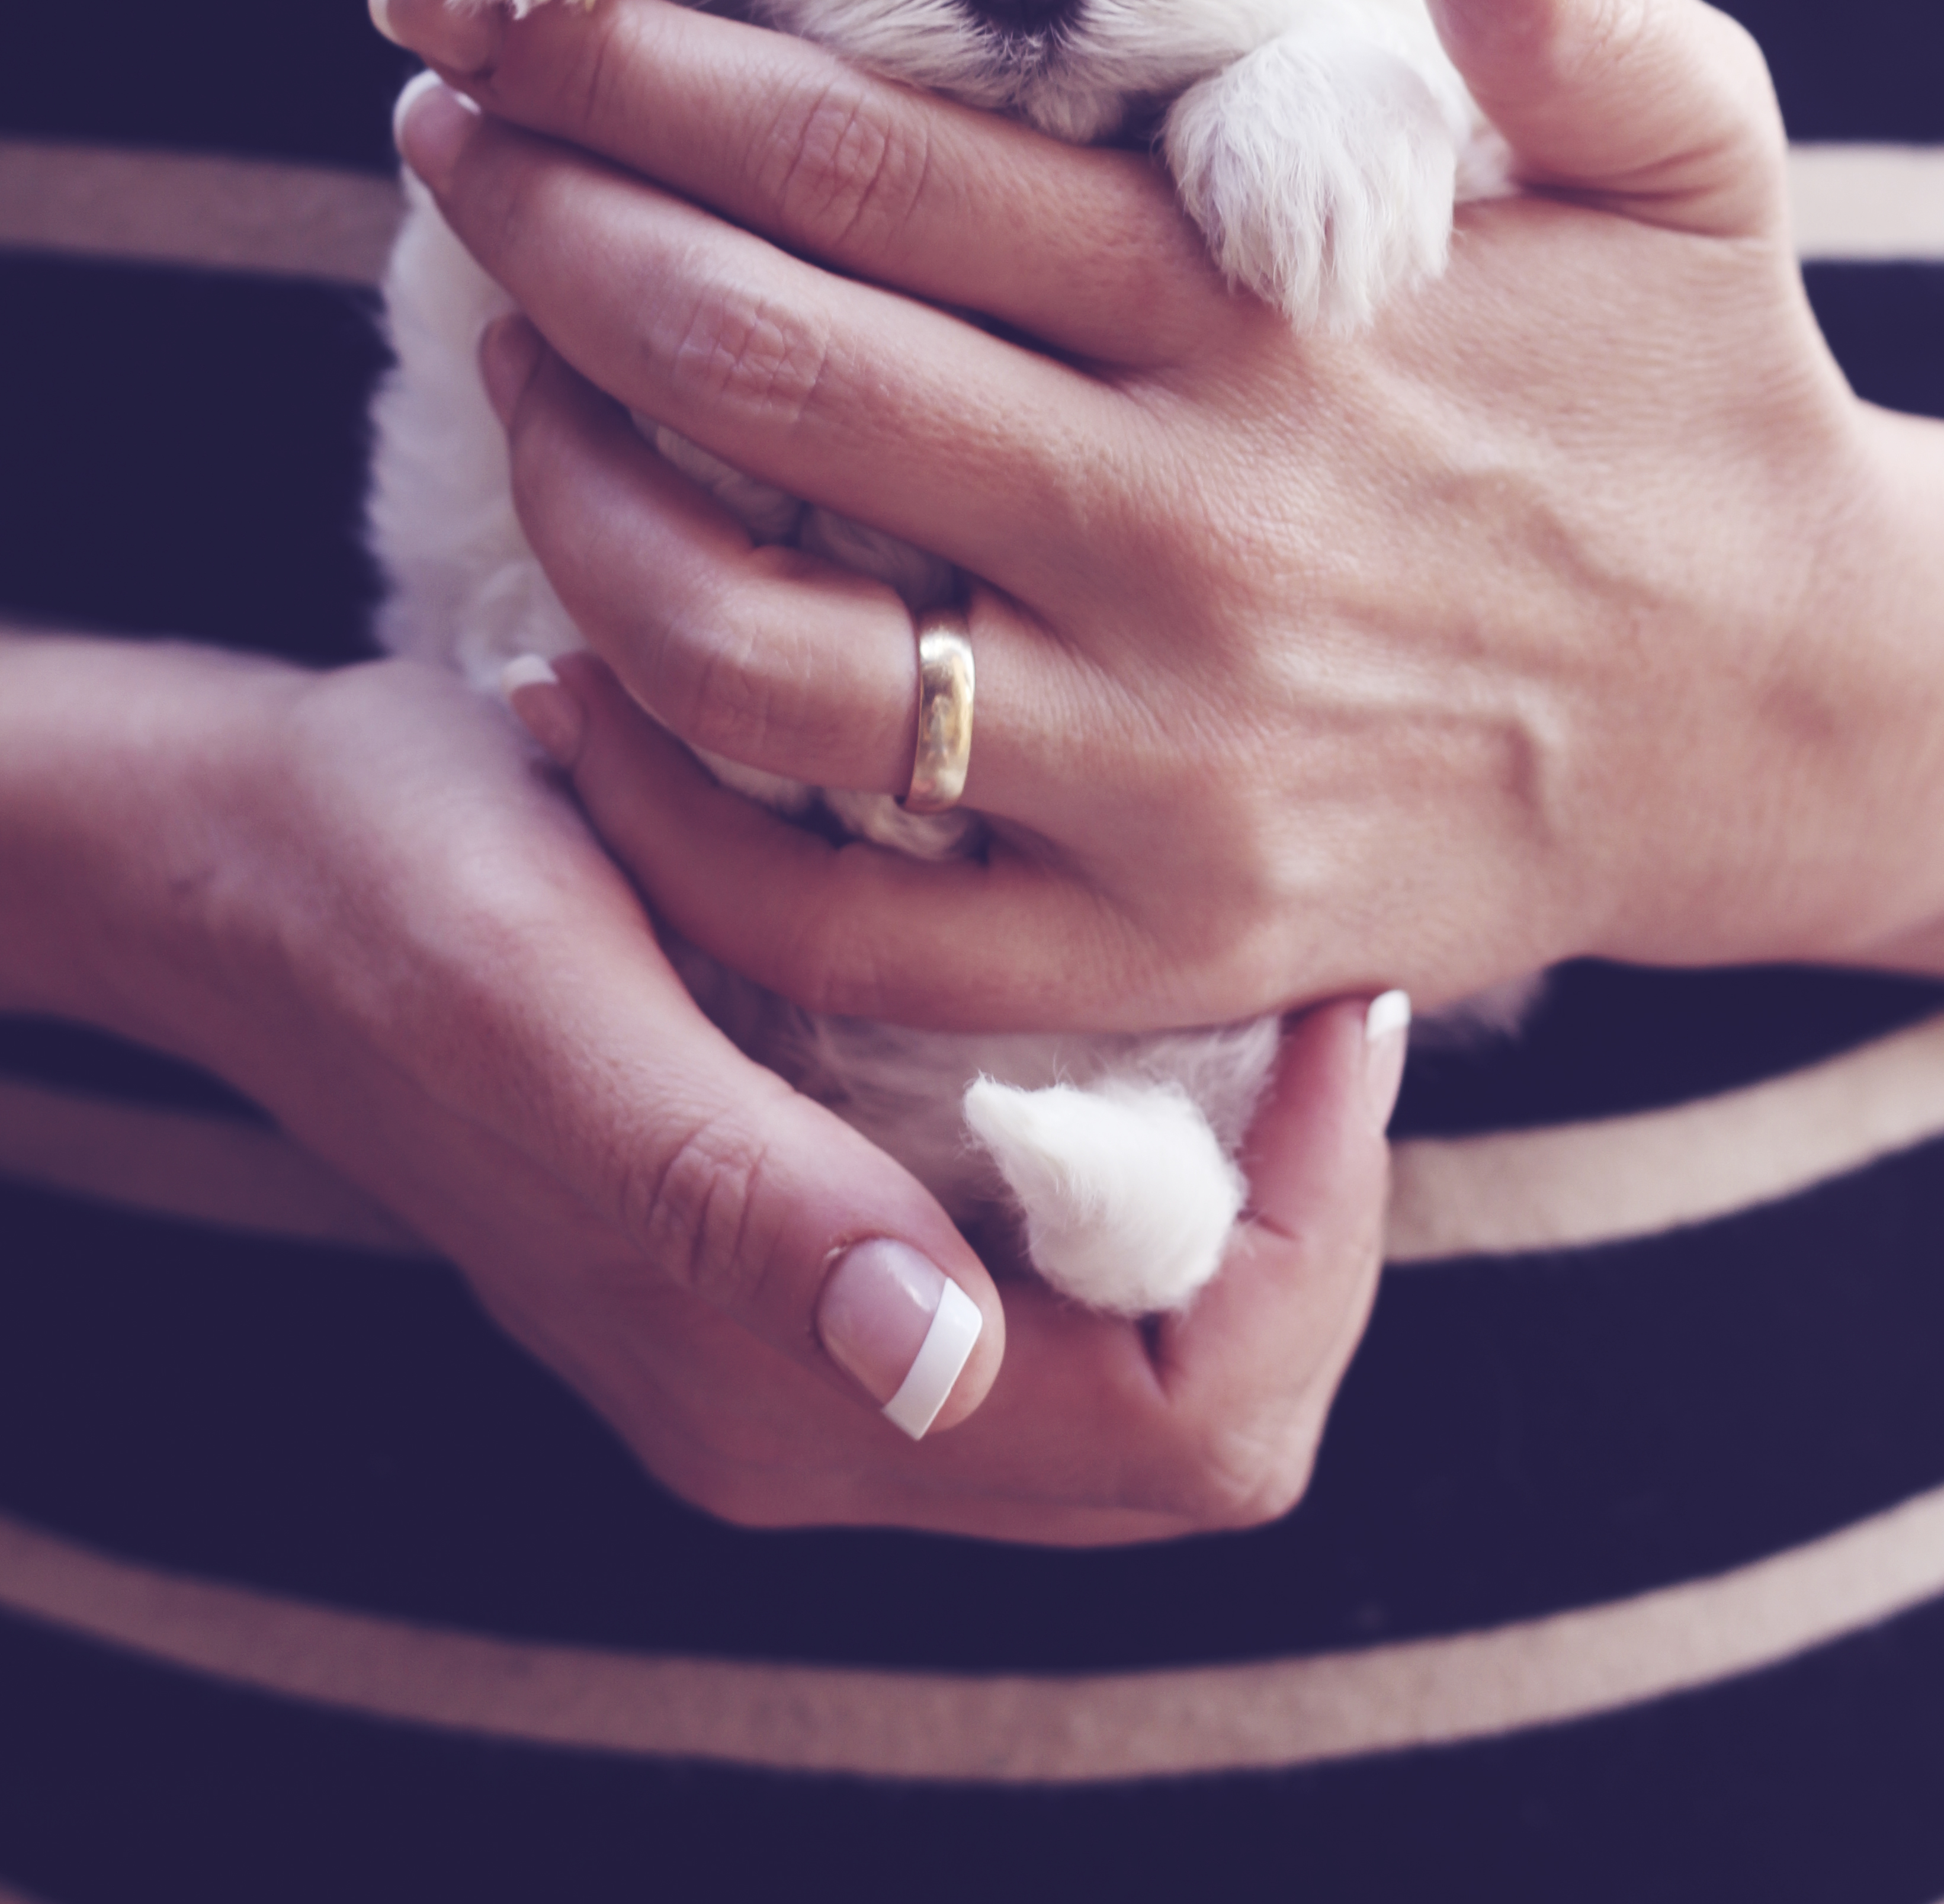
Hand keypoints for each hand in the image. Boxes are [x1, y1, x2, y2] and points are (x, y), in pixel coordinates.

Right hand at [0, 637, 1403, 1539]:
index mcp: (771, 1392)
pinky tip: (1157, 1002)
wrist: (264, 862)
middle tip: (1333, 997)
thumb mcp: (546, 1005)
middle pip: (1194, 1424)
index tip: (1331, 1017)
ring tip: (1272, 990)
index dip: (1303, 1244)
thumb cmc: (398, 893)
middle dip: (1309, 1230)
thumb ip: (726, 1201)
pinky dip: (1157, 1164)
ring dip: (1245, 1196)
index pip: (1176, 1428)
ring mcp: (812, 1340)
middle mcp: (814, 1411)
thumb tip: (928, 1363)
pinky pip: (1063, 1276)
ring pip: (1150, 1360)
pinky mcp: (807, 1249)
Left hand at [378, 0, 1943, 1024]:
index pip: (880, 161)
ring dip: (572, 496)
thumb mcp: (1695, 160)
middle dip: (551, 226)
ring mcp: (1161, 765)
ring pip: (754, 645)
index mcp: (1268, 319)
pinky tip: (572, 689)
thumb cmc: (1692, 402)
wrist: (1774, 710)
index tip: (519, 3)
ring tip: (507, 378)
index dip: (655, 70)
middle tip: (444, 140)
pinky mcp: (1155, 943)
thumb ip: (1569, 5)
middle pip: (769, 361)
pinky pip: (836, 918)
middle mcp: (1188, 536)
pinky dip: (666, 818)